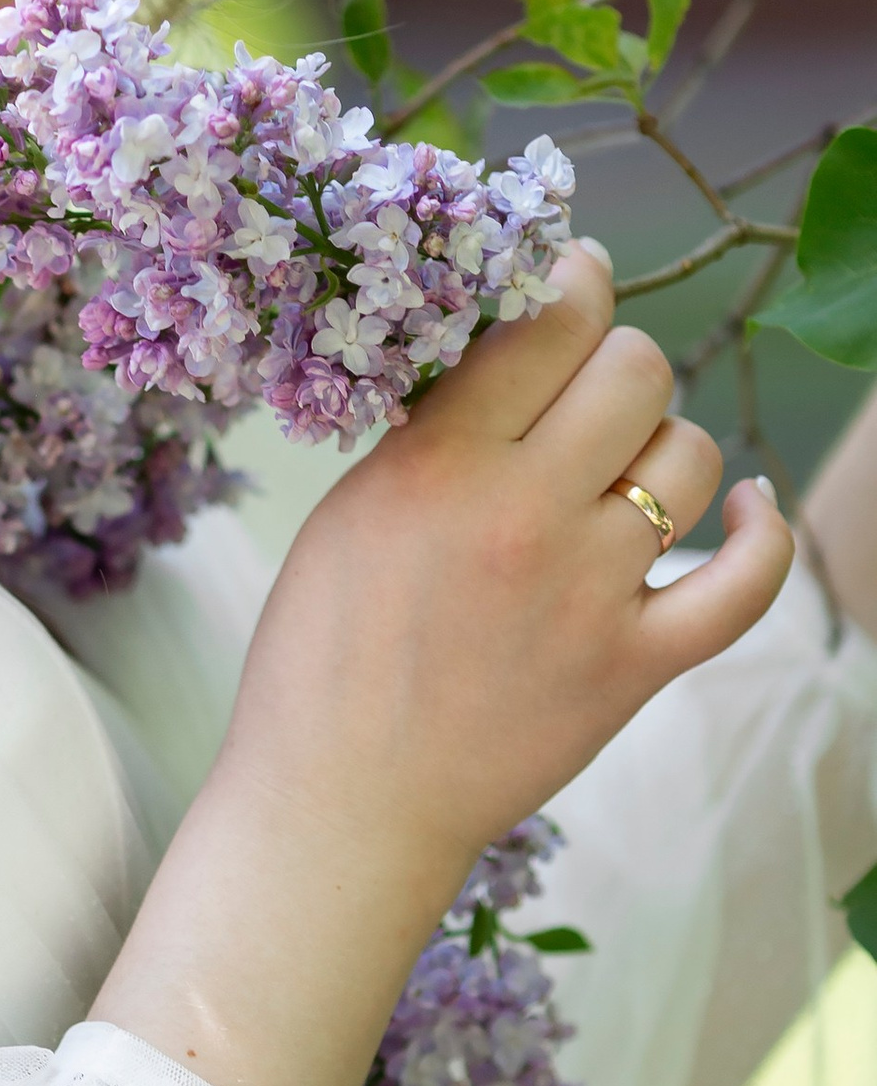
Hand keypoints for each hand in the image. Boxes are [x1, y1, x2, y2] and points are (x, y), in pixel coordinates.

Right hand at [94, 244, 793, 1085]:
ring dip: (666, 448)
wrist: (341, 805)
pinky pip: (750, 582)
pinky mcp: (635, 666)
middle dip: (620, 365)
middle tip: (588, 391)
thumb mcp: (350, 512)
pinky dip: (763, 533)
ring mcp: (592, 594)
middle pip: (639, 373)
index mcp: (440, 467)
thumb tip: (509, 354)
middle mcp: (527, 518)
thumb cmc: (322, 659)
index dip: (573, 282)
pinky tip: (749, 508)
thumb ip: (433, 433)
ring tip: (625, 470)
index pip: (549, 323)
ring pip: (693, 459)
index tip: (572, 280)